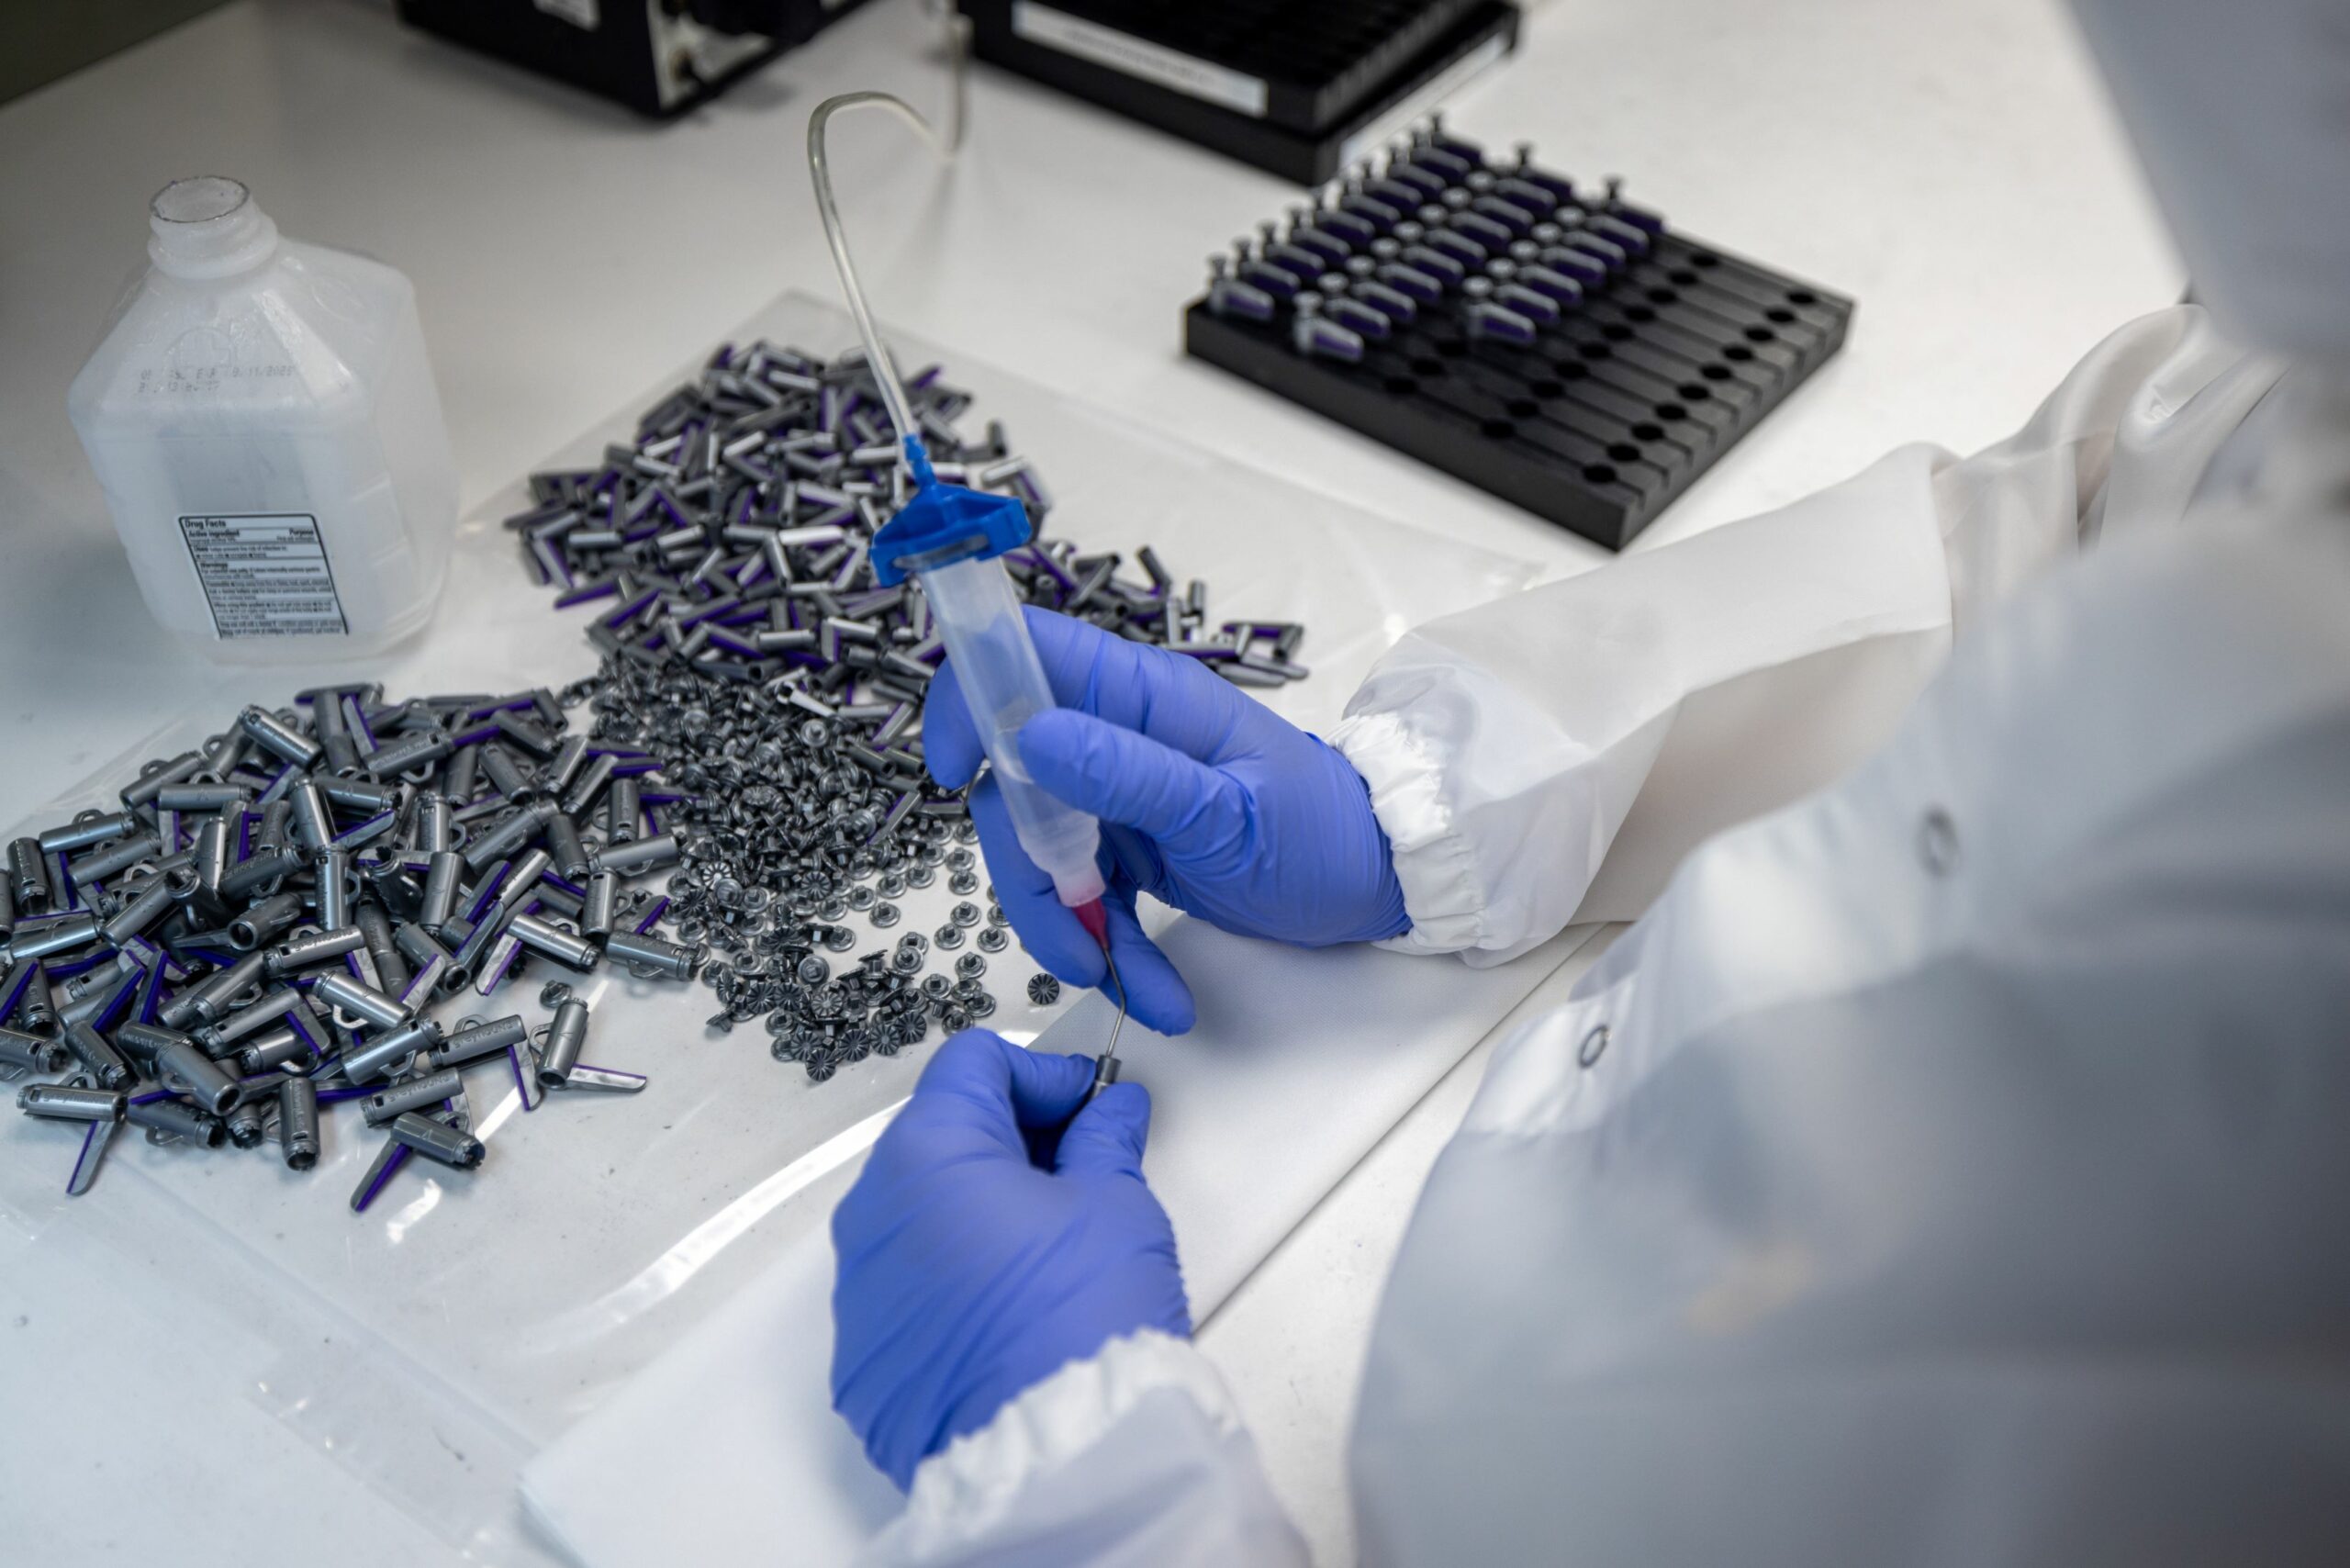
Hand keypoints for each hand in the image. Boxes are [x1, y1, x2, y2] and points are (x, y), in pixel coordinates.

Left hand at [830, 1029, 1186, 1489]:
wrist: (1052, 1456)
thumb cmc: (1079, 1325)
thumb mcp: (1114, 1206)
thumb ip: (1104, 1141)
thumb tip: (1107, 1112)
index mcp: (928, 1153)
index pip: (973, 1065)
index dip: (1040, 1073)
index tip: (1086, 1100)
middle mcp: (872, 1212)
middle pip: (939, 1136)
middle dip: (1011, 1139)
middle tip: (1081, 1164)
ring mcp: (858, 1288)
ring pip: (920, 1213)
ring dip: (979, 1209)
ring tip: (1051, 1241)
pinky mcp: (862, 1354)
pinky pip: (906, 1286)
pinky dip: (954, 1276)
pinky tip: (1013, 1302)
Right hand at [926, 608, 1408, 1034]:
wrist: (1378, 884)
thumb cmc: (1323, 833)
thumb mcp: (1227, 812)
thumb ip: (1128, 773)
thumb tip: (1029, 735)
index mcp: (1142, 696)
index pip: (1022, 656)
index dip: (971, 698)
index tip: (957, 771)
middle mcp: (1118, 735)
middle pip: (1011, 782)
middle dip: (1030, 872)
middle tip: (1076, 936)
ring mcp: (1118, 793)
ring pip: (1037, 852)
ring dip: (1069, 928)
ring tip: (1130, 982)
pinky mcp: (1128, 848)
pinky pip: (1080, 895)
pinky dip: (1106, 948)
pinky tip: (1154, 990)